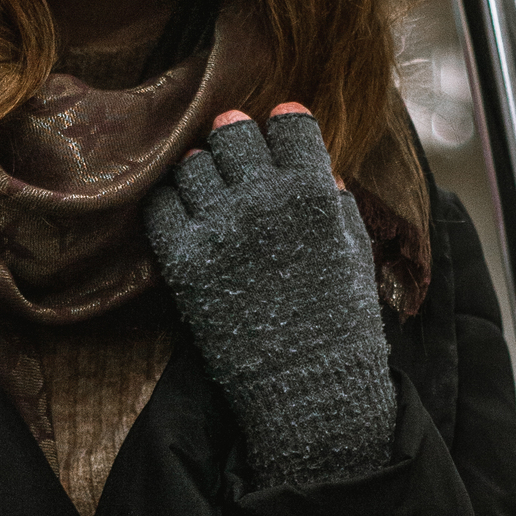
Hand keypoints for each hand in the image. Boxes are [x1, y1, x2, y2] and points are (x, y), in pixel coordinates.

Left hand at [143, 104, 393, 488]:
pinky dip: (172, 206)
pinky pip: (161, 207)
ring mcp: (218, 229)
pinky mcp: (183, 261)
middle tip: (236, 153)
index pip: (289, 126)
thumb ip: (334, 204)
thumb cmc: (341, 322)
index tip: (279, 133)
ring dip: (202, 172)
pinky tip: (188, 219)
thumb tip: (319, 170)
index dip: (284, 126)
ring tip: (212, 192)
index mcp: (313, 195)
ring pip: (192, 165)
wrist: (309, 389)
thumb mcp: (354, 253)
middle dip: (235, 139)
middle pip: (232, 134)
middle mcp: (263, 202)